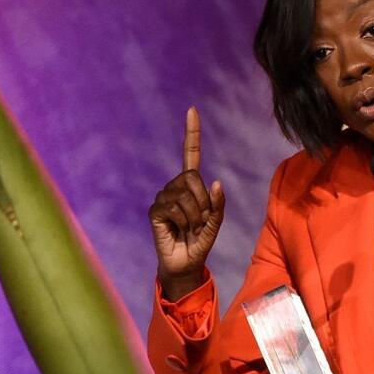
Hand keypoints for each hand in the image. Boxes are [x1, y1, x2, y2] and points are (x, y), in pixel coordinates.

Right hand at [149, 106, 225, 299]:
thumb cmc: (200, 242)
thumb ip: (219, 205)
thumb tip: (217, 182)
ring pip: (185, 196)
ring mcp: (163, 197)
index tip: (192, 109)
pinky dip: (184, 222)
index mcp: (191, 185)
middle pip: (192, 178)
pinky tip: (178, 230)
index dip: (192, 133)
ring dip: (195, 216)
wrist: (185, 264)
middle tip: (200, 221)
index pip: (190, 153)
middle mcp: (174, 186)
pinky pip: (174, 208)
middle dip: (203, 202)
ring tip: (190, 229)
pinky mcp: (155, 211)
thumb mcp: (215, 224)